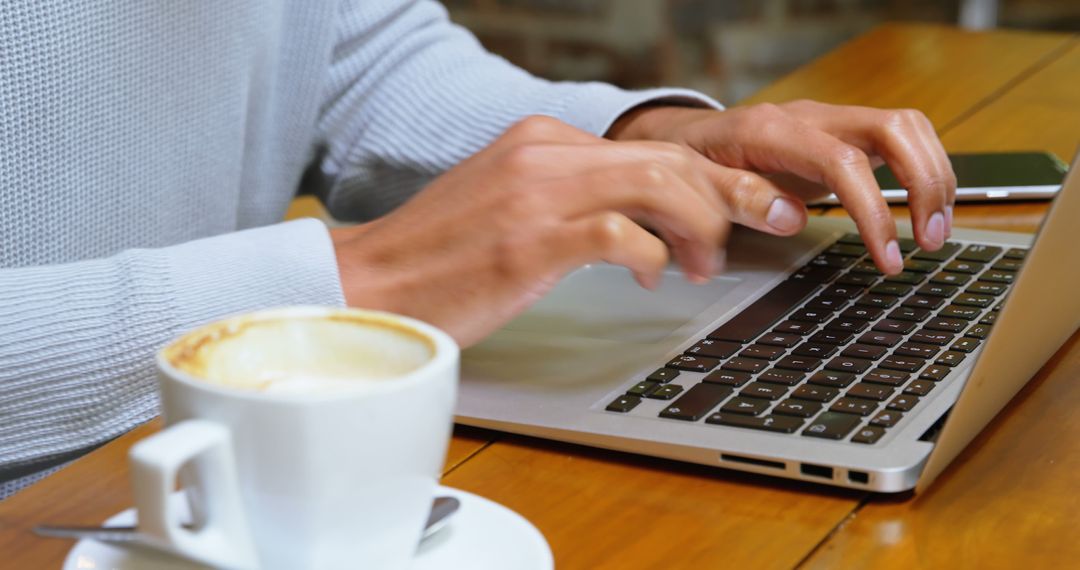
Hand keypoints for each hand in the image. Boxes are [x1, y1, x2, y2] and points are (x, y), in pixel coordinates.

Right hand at [330, 117, 731, 345]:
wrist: (372, 284)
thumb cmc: (444, 259)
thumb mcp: (512, 205)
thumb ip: (572, 197)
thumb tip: (640, 220)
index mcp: (541, 140)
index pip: (652, 146)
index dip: (712, 177)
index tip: (749, 203)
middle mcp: (543, 154)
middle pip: (669, 157)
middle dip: (731, 194)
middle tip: (764, 226)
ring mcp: (536, 194)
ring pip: (658, 185)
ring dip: (699, 226)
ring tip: (702, 264)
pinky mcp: (530, 241)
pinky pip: (620, 235)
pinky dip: (652, 255)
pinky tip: (651, 277)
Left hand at [608, 100, 956, 273]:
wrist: (683, 137)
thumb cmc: (689, 162)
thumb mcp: (697, 186)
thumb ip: (738, 198)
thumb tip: (789, 218)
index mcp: (771, 131)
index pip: (843, 161)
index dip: (873, 211)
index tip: (887, 256)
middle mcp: (810, 118)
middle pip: (894, 128)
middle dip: (925, 183)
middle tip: (931, 239)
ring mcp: (829, 122)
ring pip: (905, 128)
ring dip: (934, 177)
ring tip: (936, 230)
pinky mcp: (841, 134)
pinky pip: (897, 140)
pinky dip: (921, 171)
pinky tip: (924, 209)